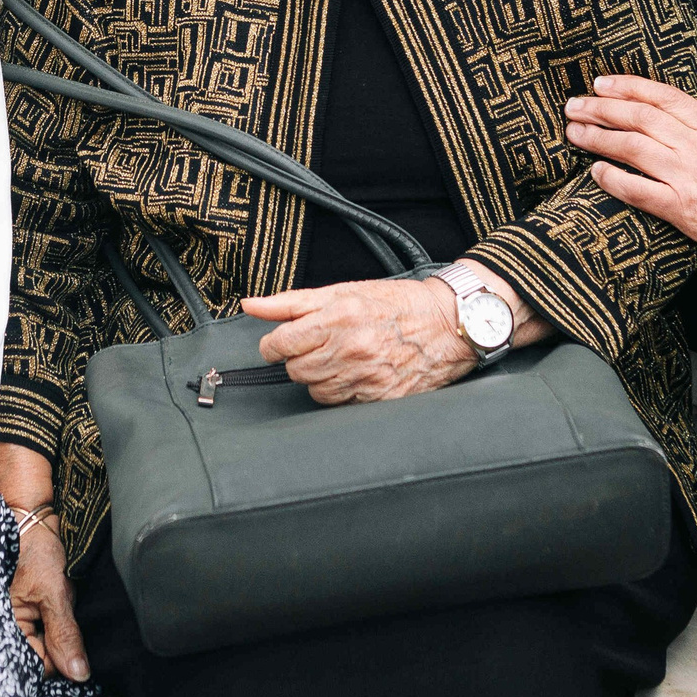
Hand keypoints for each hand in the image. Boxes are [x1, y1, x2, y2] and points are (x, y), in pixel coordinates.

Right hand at [0, 441, 88, 680]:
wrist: (31, 516)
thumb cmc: (35, 548)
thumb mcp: (54, 593)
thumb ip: (64, 635)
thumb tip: (78, 675)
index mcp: (5, 628)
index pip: (37, 666)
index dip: (60, 660)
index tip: (76, 646)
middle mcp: (7, 628)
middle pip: (39, 657)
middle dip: (58, 646)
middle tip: (65, 616)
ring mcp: (17, 619)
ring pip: (45, 642)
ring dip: (58, 631)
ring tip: (60, 605)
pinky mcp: (27, 609)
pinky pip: (44, 628)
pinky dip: (56, 620)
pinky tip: (59, 604)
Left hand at [240, 277, 471, 403]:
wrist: (446, 324)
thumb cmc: (395, 305)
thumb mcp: (342, 292)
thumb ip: (291, 302)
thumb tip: (250, 305)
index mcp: (337, 318)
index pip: (280, 345)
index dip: (274, 345)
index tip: (280, 343)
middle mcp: (350, 350)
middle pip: (294, 370)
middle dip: (299, 359)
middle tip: (318, 347)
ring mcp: (366, 378)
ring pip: (315, 391)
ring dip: (320, 378)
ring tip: (340, 360)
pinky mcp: (380, 399)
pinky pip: (341, 405)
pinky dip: (343, 392)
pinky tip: (357, 374)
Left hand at [564, 75, 696, 275]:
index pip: (663, 97)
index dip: (627, 87)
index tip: (601, 84)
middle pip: (639, 118)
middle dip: (601, 108)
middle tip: (574, 106)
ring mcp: (690, 178)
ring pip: (633, 148)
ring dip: (598, 139)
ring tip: (574, 133)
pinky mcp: (685, 211)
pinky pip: (640, 191)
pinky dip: (614, 180)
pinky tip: (595, 173)